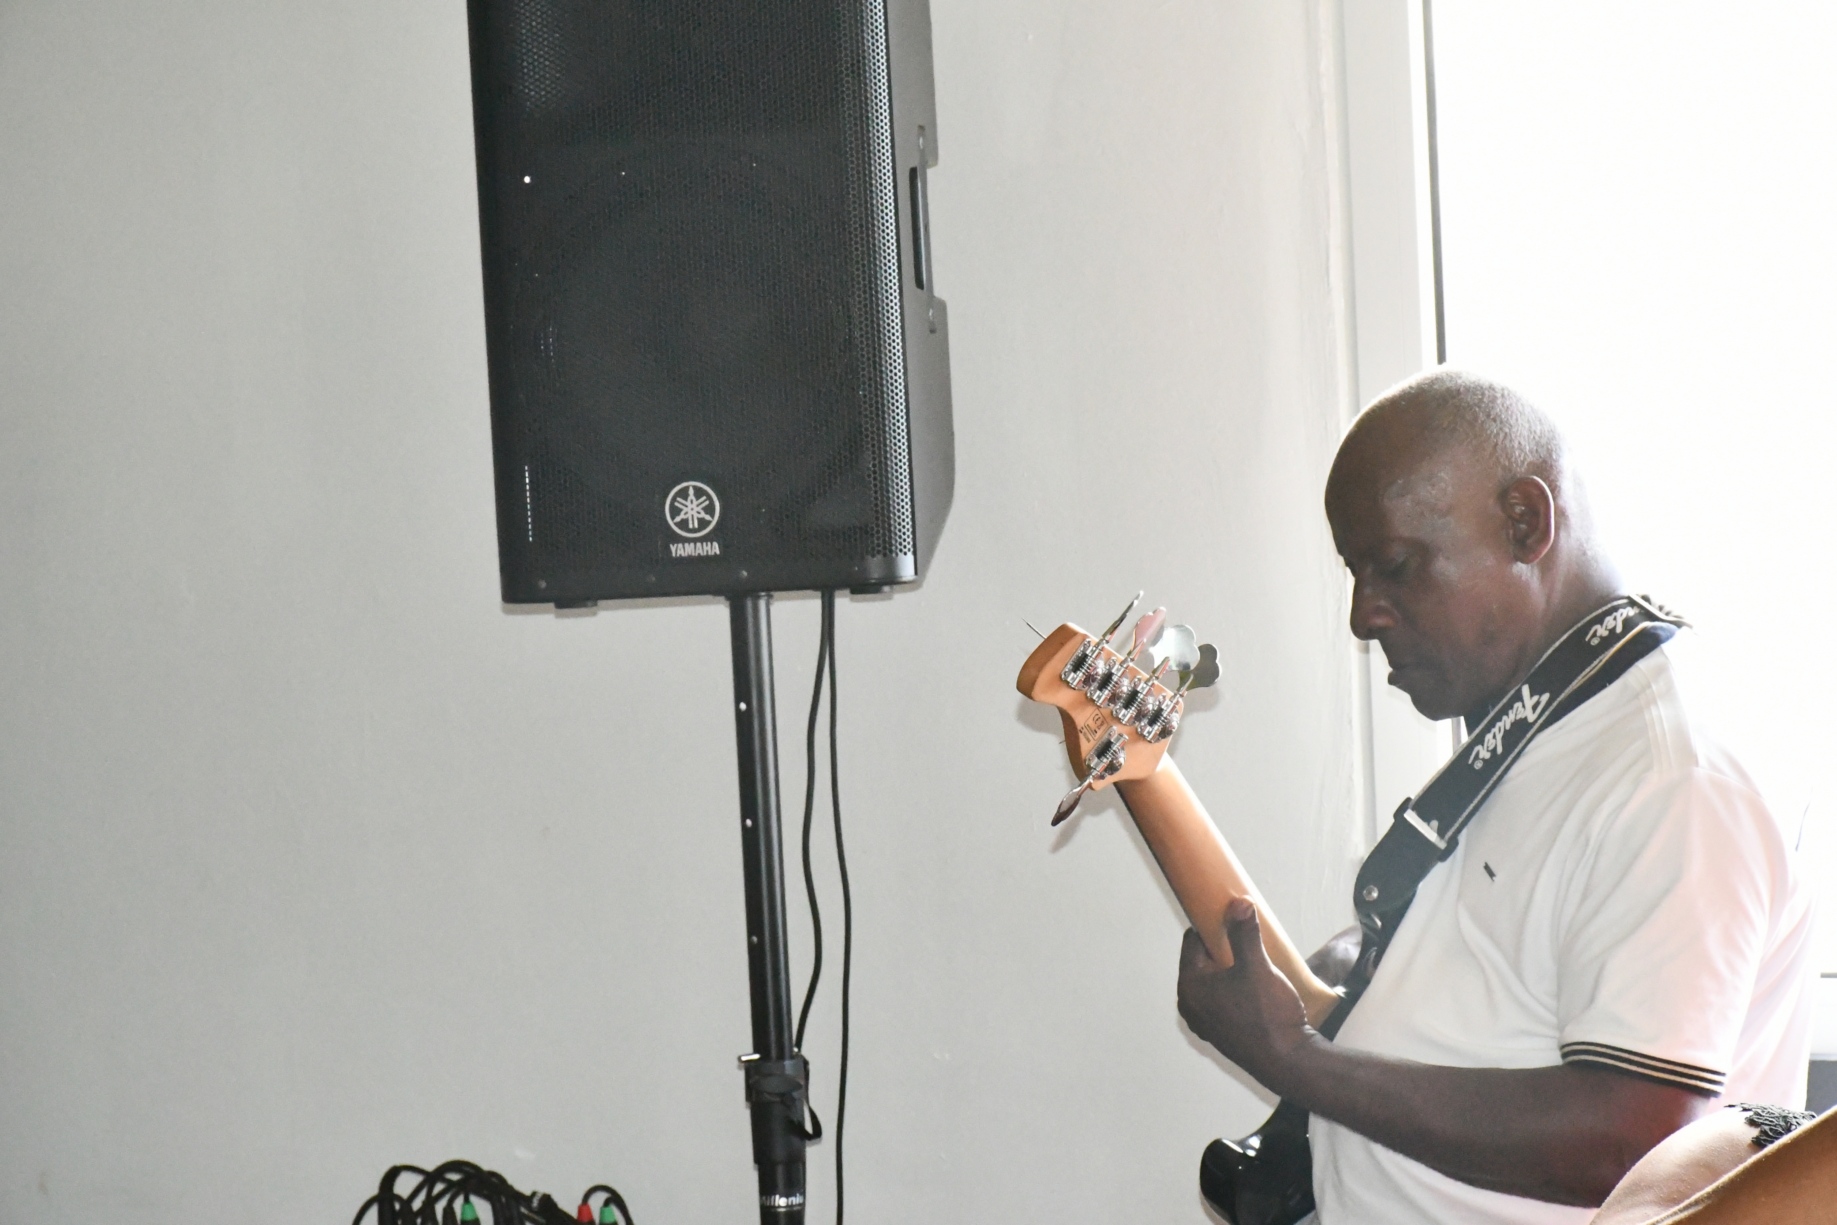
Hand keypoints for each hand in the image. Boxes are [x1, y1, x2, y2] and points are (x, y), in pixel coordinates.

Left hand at [1177, 897, 1317, 1093]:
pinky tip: (1253, 984)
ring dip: (1228, 968)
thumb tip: (1239, 903)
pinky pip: (1221, 1000)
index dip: (1210, 924)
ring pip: (1212, 982)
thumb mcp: (1257, 966)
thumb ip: (1245, 933)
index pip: (1192, 941)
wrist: (1288, 1061)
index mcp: (1190, 986)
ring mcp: (1205, 1022)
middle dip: (1221, 946)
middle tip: (1244, 934)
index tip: (1228, 914)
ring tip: (1252, 958)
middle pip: (1201, 962)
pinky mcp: (1221, 1033)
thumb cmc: (1268, 1015)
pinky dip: (1231, 988)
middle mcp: (1190, 1005)